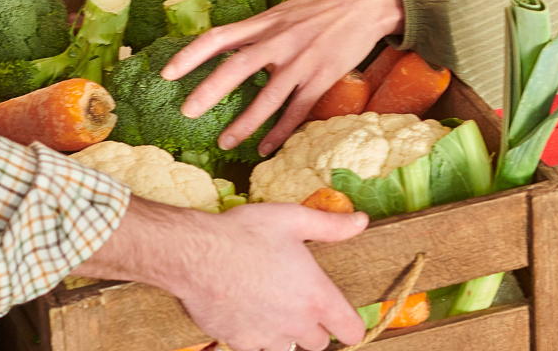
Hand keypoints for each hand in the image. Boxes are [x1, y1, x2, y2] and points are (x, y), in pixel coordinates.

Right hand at [75, 199, 367, 349]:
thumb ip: (331, 226)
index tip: (344, 320)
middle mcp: (296, 323)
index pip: (350, 330)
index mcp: (316, 296)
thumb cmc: (245, 233)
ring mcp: (267, 336)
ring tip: (275, 313)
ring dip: (287, 337)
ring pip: (288, 350)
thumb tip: (362, 222)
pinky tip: (250, 318)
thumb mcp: (293, 219)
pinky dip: (258, 340)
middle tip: (302, 307)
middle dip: (315, 329)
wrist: (195, 253)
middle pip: (319, 344)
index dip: (351, 326)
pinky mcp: (239, 342)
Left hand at [163, 0, 405, 154]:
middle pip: (237, 67)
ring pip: (268, 97)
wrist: (368, 0)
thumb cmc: (323, 5)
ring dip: (245, 123)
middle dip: (209, 91)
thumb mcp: (285, 10)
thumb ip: (259, 30)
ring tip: (226, 142)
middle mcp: (279, 40)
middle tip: (187, 112)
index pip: (219, 36)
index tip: (167, 73)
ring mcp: (302, 60)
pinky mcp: (323, 77)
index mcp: (265, 22)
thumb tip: (230, 46)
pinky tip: (268, 148)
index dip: (190, 55)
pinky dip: (282, 131)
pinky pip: (298, 110)